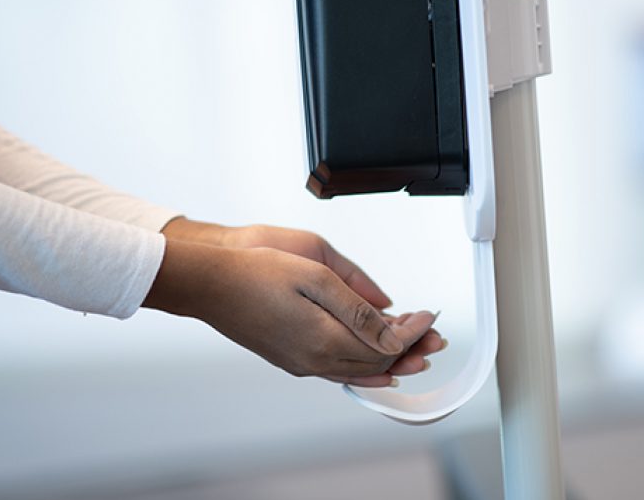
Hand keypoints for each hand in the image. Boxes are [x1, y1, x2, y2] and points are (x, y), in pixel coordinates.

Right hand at [143, 240, 436, 382]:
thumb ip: (357, 307)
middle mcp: (315, 359)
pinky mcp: (292, 359)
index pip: (384, 345)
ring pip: (358, 370)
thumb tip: (392, 326)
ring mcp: (302, 363)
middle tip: (432, 335)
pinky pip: (338, 370)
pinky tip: (371, 364)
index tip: (429, 316)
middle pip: (376, 363)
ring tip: (414, 350)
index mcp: (324, 339)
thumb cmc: (257, 273)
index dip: (412, 332)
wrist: (212, 285)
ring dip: (389, 359)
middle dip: (409, 348)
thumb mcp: (315, 277)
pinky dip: (363, 367)